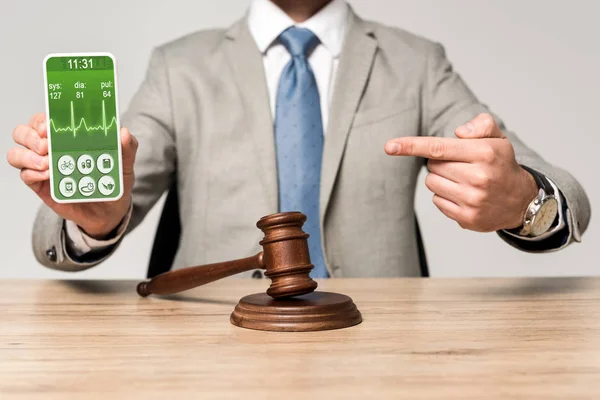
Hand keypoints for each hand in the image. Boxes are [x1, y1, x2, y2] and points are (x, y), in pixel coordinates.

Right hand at [6, 113, 137, 238]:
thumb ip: (127, 148)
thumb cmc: (113, 181)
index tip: (50, 126)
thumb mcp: (125, 165)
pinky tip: (49, 175)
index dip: (42, 120)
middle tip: (47, 145)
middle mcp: (51, 149)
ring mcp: (43, 167)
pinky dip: (34, 173)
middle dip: (30, 135)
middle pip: (24, 132)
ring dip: (28, 155)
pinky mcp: (41, 185)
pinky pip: (25, 175)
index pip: (45, 120)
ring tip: (48, 163)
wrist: (109, 211)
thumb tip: (124, 132)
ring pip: (18, 153)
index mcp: (67, 137)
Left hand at [384, 113, 537, 231]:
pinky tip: (464, 195)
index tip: (389, 146)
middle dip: (441, 163)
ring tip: (462, 180)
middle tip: (461, 165)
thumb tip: (458, 133)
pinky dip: (445, 197)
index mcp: (483, 153)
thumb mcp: (498, 139)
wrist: (521, 201)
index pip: (438, 147)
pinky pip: (437, 201)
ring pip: (432, 183)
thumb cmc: (501, 165)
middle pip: (432, 165)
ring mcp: (472, 200)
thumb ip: (480, 125)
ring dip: (441, 179)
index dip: (411, 146)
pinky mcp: (467, 218)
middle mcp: (478, 178)